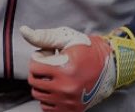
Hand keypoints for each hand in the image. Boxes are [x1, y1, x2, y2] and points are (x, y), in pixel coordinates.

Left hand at [20, 25, 134, 110]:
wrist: (110, 66)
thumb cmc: (87, 49)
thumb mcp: (66, 37)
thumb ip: (43, 36)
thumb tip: (23, 31)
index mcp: (64, 68)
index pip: (34, 66)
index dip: (40, 56)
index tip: (49, 53)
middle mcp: (66, 88)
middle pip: (34, 81)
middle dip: (39, 69)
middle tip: (51, 62)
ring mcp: (68, 101)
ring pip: (39, 94)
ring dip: (43, 83)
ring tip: (56, 74)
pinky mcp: (71, 110)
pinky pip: (46, 107)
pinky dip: (48, 97)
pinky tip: (58, 86)